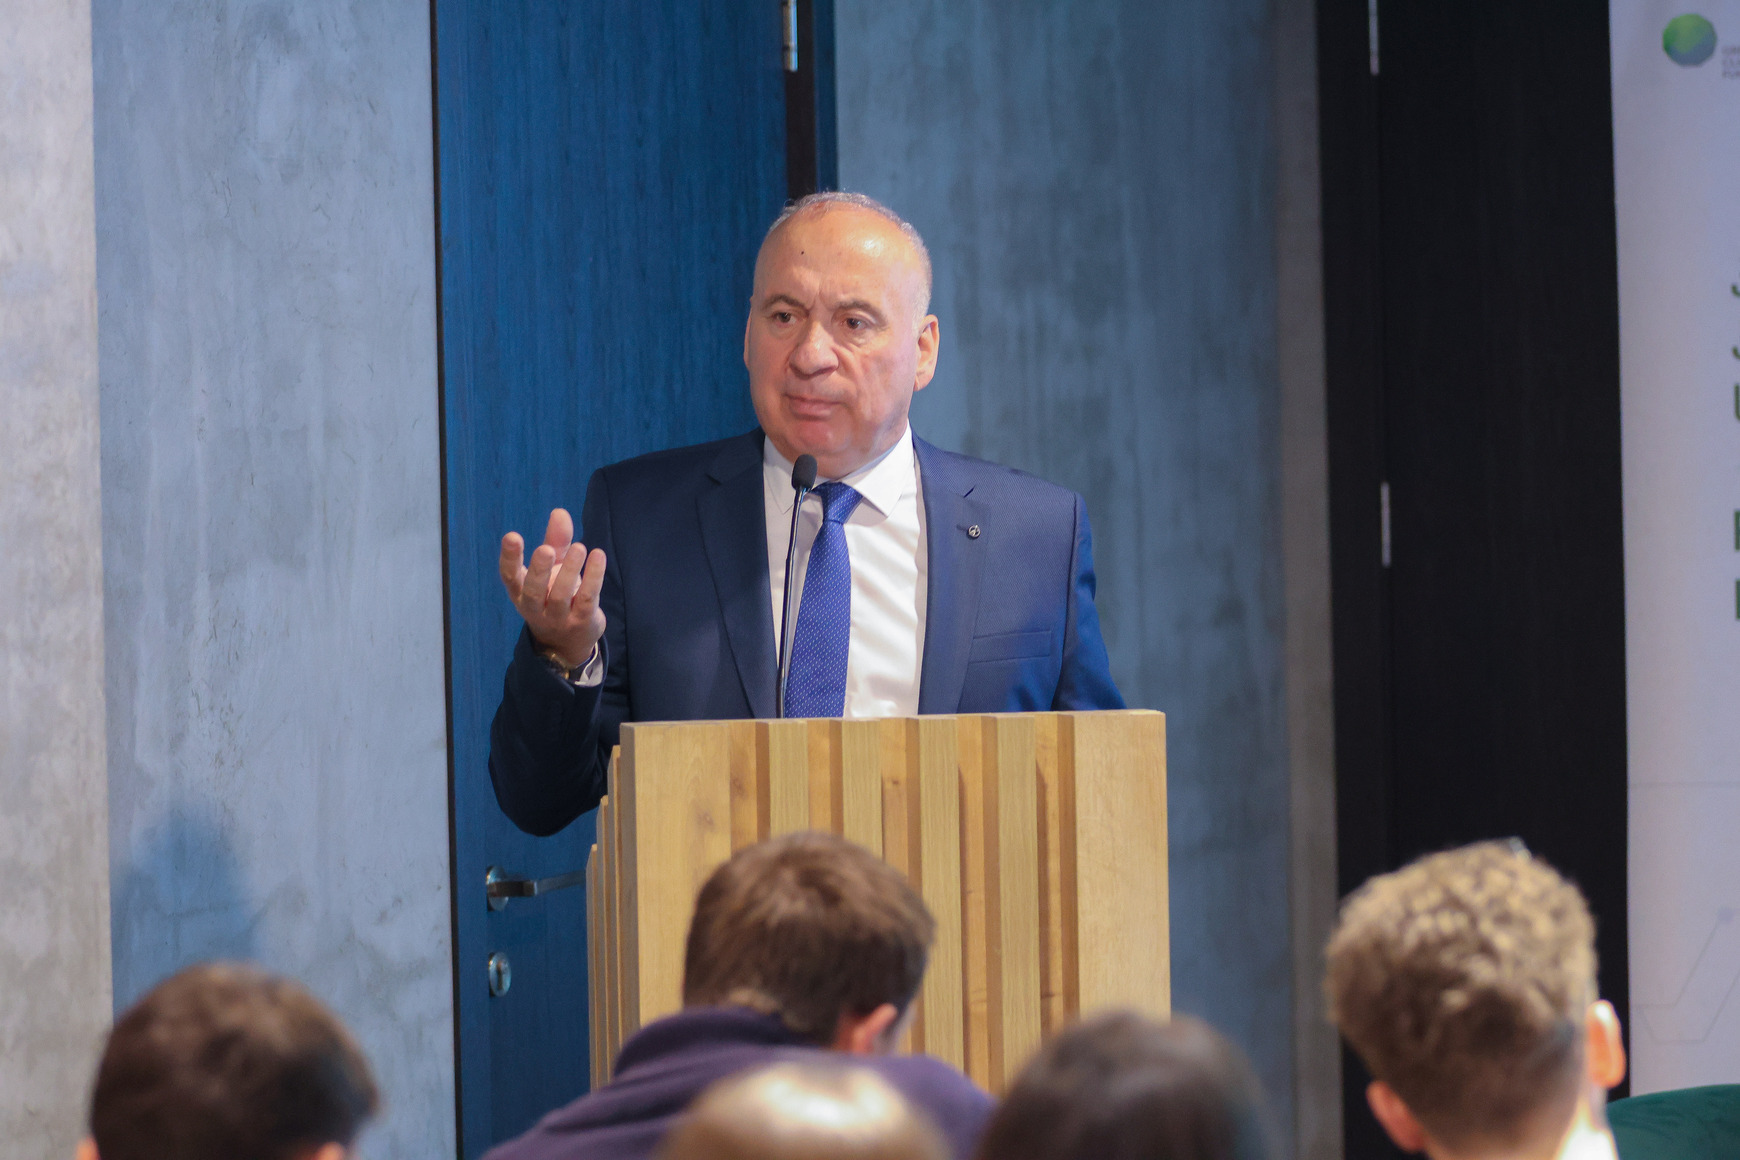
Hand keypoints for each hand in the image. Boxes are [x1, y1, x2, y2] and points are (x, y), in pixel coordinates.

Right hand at [499, 508, 606, 668]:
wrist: (567, 644)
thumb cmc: (555, 596)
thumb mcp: (553, 569)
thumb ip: (556, 542)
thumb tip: (560, 512)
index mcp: (521, 593)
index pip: (510, 577)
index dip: (510, 558)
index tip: (512, 536)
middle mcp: (536, 608)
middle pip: (534, 591)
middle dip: (539, 570)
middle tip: (545, 549)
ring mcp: (559, 618)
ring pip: (562, 595)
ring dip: (570, 571)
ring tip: (579, 547)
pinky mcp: (582, 621)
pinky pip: (587, 599)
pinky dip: (593, 578)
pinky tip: (598, 556)